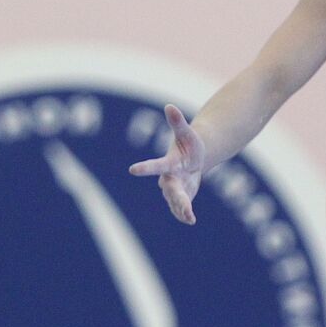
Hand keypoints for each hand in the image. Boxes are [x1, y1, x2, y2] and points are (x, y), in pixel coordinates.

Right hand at [128, 104, 205, 223]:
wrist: (192, 160)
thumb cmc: (188, 144)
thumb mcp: (187, 133)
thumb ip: (177, 122)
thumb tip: (169, 106)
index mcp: (168, 163)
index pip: (156, 165)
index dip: (146, 167)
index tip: (132, 169)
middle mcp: (168, 178)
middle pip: (169, 189)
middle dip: (175, 197)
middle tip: (183, 205)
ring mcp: (174, 190)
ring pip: (175, 201)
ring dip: (181, 209)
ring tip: (189, 217)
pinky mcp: (181, 198)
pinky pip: (181, 208)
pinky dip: (184, 214)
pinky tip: (190, 220)